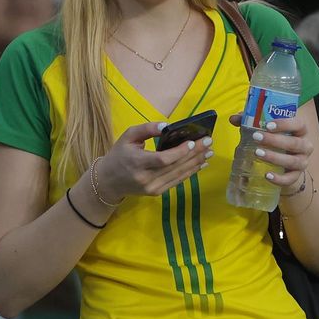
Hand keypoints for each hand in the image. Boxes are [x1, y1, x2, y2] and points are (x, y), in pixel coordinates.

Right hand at [90, 121, 212, 200]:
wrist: (108, 181)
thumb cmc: (118, 155)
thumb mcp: (127, 137)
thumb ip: (146, 129)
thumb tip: (166, 126)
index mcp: (137, 162)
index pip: (163, 159)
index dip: (180, 152)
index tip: (193, 142)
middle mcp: (146, 178)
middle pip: (175, 166)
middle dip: (195, 154)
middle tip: (209, 142)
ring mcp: (153, 188)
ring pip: (179, 175)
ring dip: (196, 163)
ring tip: (209, 152)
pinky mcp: (157, 192)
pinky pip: (177, 181)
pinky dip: (190, 172)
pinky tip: (200, 164)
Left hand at [227, 111, 310, 188]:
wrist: (286, 164)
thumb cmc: (275, 141)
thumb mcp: (266, 130)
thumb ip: (251, 122)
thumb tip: (233, 119)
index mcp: (300, 131)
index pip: (298, 124)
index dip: (285, 124)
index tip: (268, 125)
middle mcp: (305, 146)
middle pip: (294, 143)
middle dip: (275, 140)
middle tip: (256, 137)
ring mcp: (302, 162)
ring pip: (293, 161)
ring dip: (275, 157)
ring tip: (257, 153)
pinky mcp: (296, 176)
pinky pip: (290, 179)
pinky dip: (279, 179)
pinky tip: (267, 175)